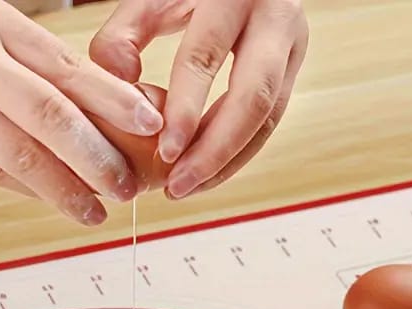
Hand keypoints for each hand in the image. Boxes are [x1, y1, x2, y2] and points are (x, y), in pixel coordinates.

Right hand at [0, 0, 164, 224]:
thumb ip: (20, 87)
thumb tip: (80, 140)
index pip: (70, 65)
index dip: (117, 99)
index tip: (154, 127)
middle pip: (58, 104)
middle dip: (102, 149)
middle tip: (132, 183)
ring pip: (27, 144)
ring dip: (70, 183)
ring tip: (100, 209)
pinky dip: (30, 191)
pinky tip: (57, 207)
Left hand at [90, 0, 308, 198]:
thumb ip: (123, 34)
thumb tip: (119, 79)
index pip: (206, 57)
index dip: (185, 110)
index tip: (164, 152)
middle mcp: (275, 17)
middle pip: (253, 98)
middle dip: (214, 151)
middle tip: (178, 185)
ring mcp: (292, 46)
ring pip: (267, 118)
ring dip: (226, 163)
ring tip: (185, 188)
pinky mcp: (291, 70)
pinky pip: (267, 123)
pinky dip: (235, 155)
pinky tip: (203, 174)